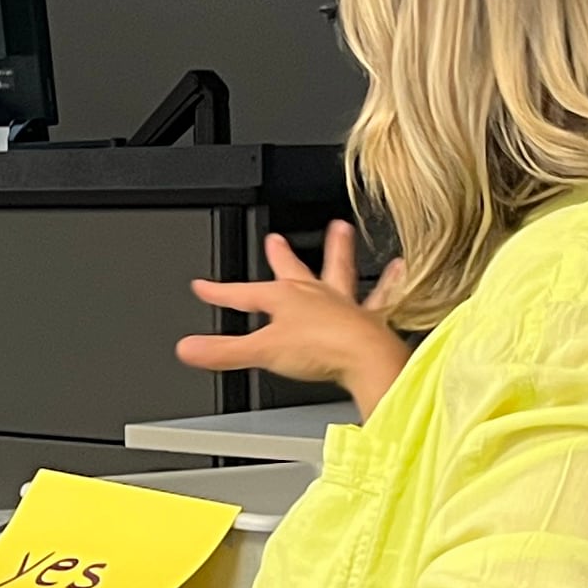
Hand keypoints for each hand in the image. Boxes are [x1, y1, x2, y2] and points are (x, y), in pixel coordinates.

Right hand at [174, 221, 410, 416]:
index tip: (202, 286)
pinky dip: (390, 283)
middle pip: (293, 269)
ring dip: (338, 251)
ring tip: (341, 230)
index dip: (221, 292)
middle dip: (281, 255)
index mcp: (285, 298)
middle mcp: (315, 295)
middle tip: (275, 239)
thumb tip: (187, 348)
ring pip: (339, 270)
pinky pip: (382, 296)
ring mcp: (344, 304)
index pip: (243, 293)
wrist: (367, 357)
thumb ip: (224, 351)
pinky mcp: (370, 319)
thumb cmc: (322, 349)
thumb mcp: (262, 352)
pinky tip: (399, 268)